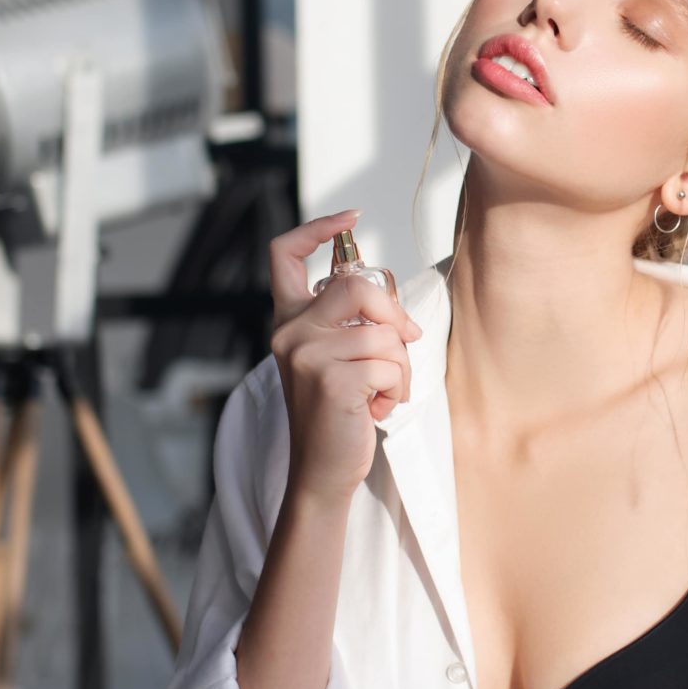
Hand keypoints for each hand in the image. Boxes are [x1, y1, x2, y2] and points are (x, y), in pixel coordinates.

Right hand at [268, 209, 423, 501]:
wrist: (322, 472)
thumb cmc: (340, 414)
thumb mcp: (337, 358)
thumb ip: (350, 324)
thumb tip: (392, 309)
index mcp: (289, 319)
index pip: (284, 253)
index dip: (318, 227)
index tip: (350, 217)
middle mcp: (290, 331)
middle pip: (358, 284)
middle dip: (394, 313)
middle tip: (403, 343)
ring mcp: (306, 354)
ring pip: (383, 332)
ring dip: (399, 366)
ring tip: (381, 393)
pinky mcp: (330, 380)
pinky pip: (389, 364)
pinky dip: (397, 389)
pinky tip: (375, 409)